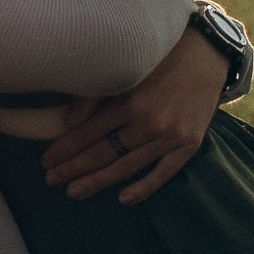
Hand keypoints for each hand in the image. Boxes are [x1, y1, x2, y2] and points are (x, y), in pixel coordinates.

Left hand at [40, 26, 230, 204]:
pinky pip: (163, 173)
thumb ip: (95, 95)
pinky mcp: (190, 145)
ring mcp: (170, 136)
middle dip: (73, 169)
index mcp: (128, 101)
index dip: (64, 149)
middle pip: (103, 153)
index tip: (45, 161)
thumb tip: (66, 123)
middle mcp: (148, 122)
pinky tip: (122, 200)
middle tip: (51, 181)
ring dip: (98, 181)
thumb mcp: (126, 68)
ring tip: (74, 192)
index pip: (87, 133)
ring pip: (127, 167)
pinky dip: (144, 188)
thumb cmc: (161, 57)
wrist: (208, 53)